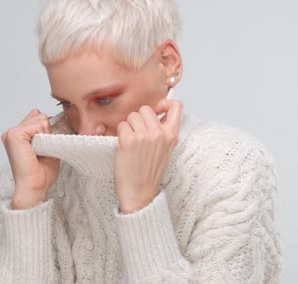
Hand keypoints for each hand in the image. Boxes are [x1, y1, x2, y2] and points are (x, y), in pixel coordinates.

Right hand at [1, 109, 59, 209]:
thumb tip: (55, 119)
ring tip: (40, 151)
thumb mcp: (48, 147)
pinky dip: (43, 136)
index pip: (38, 117)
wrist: (34, 188)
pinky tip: (37, 151)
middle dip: (47, 131)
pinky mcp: (14, 135)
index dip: (47, 131)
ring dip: (46, 134)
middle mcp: (12, 132)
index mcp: (18, 135)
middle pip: (39, 115)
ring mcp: (11, 133)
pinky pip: (38, 125)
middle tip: (42, 151)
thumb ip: (47, 132)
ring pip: (40, 118)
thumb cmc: (41, 174)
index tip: (44, 149)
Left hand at [114, 99, 182, 213]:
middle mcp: (159, 134)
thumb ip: (164, 131)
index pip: (177, 106)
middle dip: (139, 119)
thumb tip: (156, 112)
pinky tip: (124, 147)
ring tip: (131, 143)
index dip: (165, 103)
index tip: (157, 111)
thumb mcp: (165, 150)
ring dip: (128, 127)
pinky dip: (120, 134)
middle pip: (146, 109)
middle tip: (138, 135)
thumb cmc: (149, 173)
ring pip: (132, 116)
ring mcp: (144, 136)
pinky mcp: (128, 140)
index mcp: (172, 136)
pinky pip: (121, 126)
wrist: (140, 193)